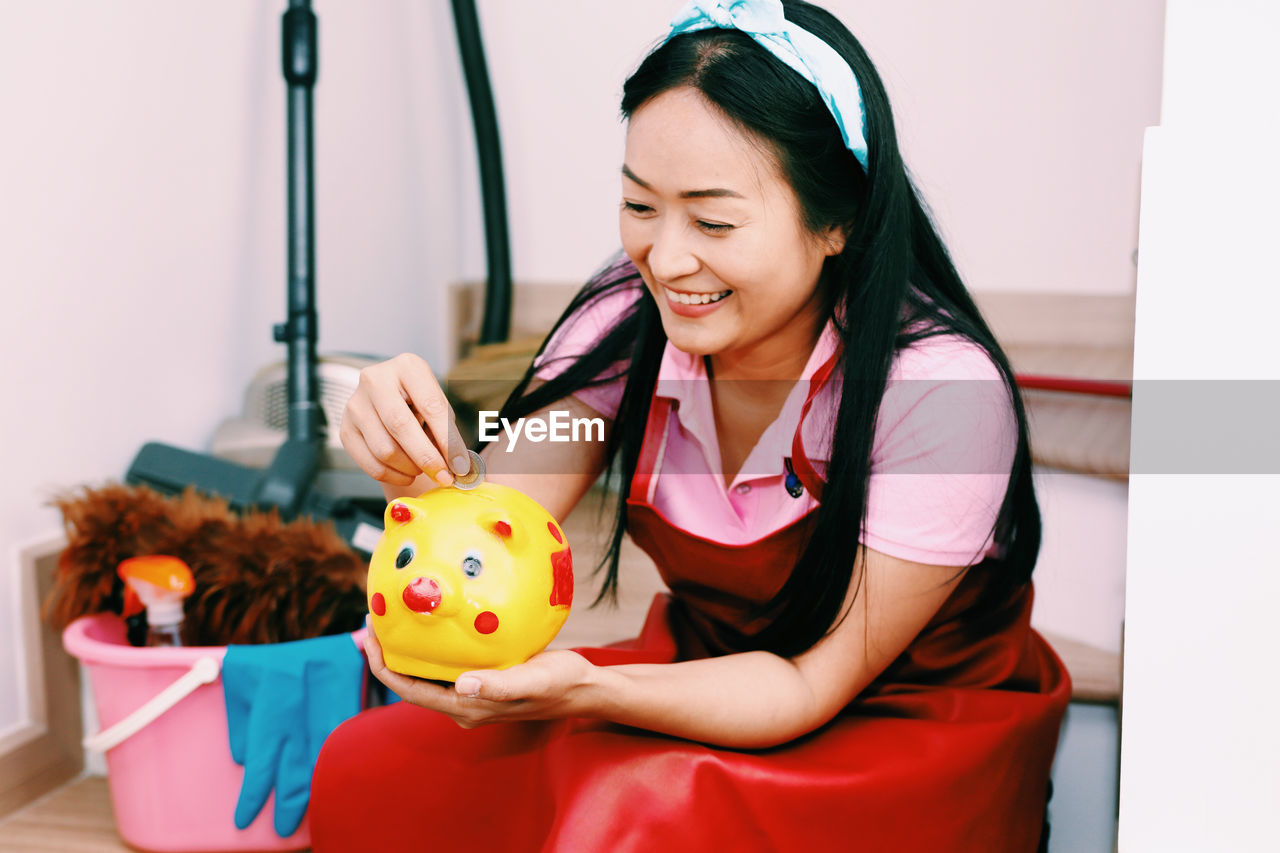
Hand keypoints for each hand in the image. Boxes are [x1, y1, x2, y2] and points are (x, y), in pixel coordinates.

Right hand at [340, 353, 470, 487]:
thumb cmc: (419, 402)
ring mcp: (355, 405)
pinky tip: (407, 474)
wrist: (388, 398)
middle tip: (444, 477)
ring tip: (423, 469)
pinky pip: (370, 463)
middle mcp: (375, 380)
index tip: (461, 465)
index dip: (448, 440)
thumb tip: (458, 467)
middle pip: (401, 427)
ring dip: (410, 468)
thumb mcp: (437, 406)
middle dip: (426, 458)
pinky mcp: (345, 429)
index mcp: (407, 367)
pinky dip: (393, 476)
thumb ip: (447, 432)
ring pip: (384, 449)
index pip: (430, 406)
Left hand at [364, 621, 598, 727]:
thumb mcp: (532, 679)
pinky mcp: (482, 681)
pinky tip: (435, 621)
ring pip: (428, 673)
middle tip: (376, 618)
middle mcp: (464, 703)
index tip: (370, 638)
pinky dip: (432, 645)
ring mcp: (472, 693)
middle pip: (413, 681)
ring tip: (395, 617)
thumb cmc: (560, 683)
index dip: (385, 667)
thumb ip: (498, 685)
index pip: (411, 690)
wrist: (583, 687)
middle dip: (390, 654)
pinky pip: (447, 664)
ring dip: (409, 649)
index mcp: (467, 707)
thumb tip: (462, 685)